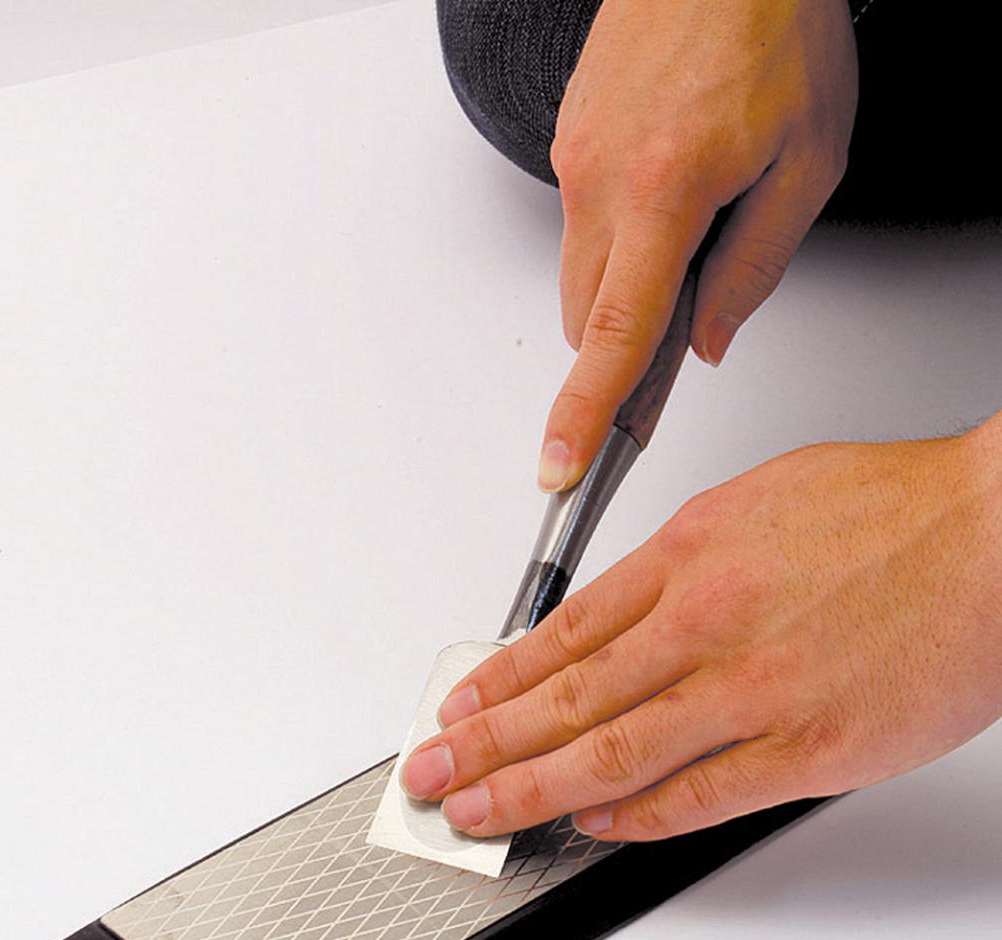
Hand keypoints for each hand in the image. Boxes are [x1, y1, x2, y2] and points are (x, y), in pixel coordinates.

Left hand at [400, 421, 1001, 840]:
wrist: (995, 537)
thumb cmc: (892, 512)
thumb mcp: (759, 502)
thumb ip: (683, 563)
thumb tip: (621, 613)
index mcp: (691, 555)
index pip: (565, 632)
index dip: (501, 678)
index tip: (460, 705)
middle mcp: (707, 623)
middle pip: (568, 697)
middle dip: (486, 742)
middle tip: (433, 772)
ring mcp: (754, 691)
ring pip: (614, 750)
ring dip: (533, 788)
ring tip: (480, 811)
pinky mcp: (808, 749)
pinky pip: (699, 794)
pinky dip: (636, 815)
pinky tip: (592, 825)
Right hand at [538, 0, 857, 491]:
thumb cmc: (777, 26)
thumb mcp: (810, 159)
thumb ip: (756, 268)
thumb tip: (705, 342)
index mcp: (662, 191)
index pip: (613, 336)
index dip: (585, 412)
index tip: (559, 466)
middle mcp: (599, 178)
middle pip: (587, 318)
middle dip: (627, 339)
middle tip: (692, 300)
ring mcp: (573, 155)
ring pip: (581, 272)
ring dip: (627, 279)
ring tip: (697, 207)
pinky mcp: (567, 137)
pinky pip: (582, 220)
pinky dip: (620, 230)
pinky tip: (671, 174)